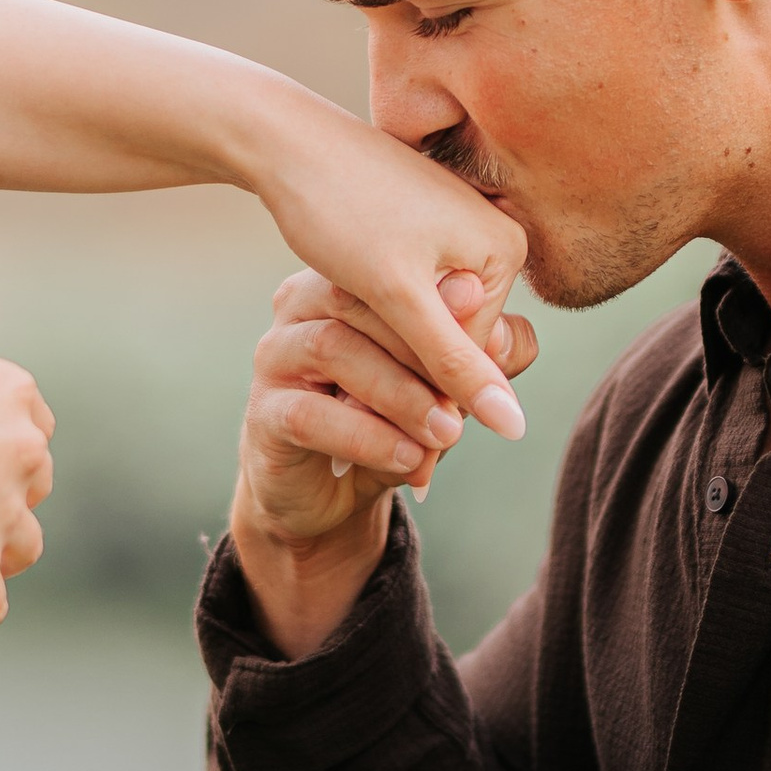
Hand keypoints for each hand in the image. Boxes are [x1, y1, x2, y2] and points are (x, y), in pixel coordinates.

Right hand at [228, 268, 537, 657]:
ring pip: (334, 350)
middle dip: (428, 353)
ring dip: (401, 395)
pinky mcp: (263, 411)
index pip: (402, 275)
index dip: (453, 314)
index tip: (495, 356)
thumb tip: (508, 338)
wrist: (329, 495)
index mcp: (350, 278)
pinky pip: (310, 413)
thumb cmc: (393, 420)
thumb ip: (479, 360)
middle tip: (474, 400)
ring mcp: (275, 354)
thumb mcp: (446, 388)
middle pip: (365, 302)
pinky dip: (368, 437)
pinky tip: (410, 460)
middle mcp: (302, 302)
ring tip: (449, 432)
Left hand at [251, 96, 529, 435]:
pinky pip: (407, 294)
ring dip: (391, 365)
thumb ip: (455, 363)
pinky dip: (378, 327)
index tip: (416, 477)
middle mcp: (492, 233)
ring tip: (348, 409)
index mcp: (505, 248)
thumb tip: (515, 426)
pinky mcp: (417, 226)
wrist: (283, 140)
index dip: (435, 411)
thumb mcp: (397, 296)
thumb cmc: (340, 208)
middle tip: (390, 467)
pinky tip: (342, 359)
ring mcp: (454, 228)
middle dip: (413, 390)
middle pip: (452, 340)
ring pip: (424, 322)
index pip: (474, 356)